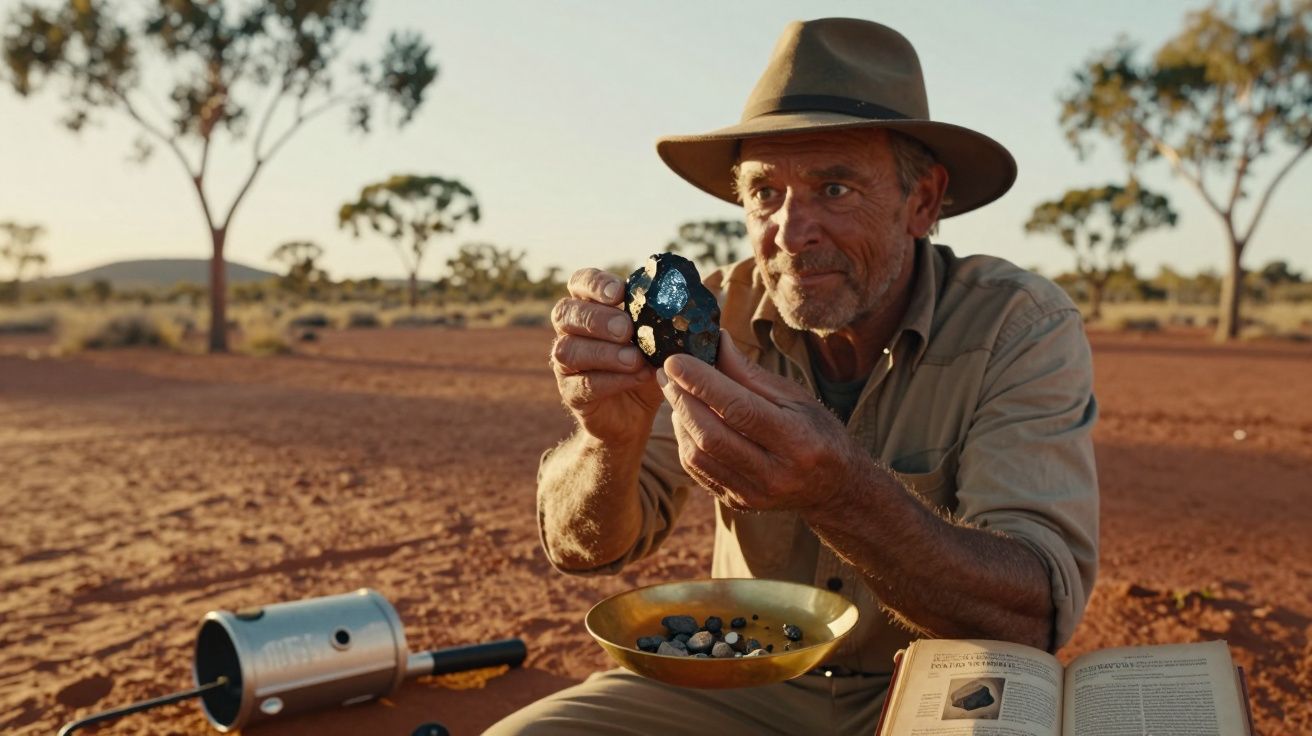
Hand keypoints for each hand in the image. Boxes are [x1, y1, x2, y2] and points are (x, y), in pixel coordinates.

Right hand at [550, 267, 662, 442]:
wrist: (635, 415)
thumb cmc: (647, 365)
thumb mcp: (660, 339)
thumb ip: (668, 317)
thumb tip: (696, 296)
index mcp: (590, 307)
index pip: (579, 283)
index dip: (594, 283)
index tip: (619, 292)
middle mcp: (570, 331)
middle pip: (565, 313)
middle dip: (597, 319)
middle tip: (626, 329)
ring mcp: (565, 364)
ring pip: (568, 350)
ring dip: (604, 352)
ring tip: (635, 358)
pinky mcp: (571, 393)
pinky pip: (583, 384)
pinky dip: (611, 380)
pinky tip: (637, 377)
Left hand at [658, 330, 860, 512]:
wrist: (833, 487)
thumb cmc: (816, 432)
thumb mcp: (795, 397)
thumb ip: (751, 374)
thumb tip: (716, 342)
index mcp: (797, 440)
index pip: (739, 408)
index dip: (702, 383)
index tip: (676, 360)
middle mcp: (775, 473)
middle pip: (712, 434)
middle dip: (682, 399)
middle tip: (667, 373)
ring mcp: (754, 493)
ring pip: (699, 455)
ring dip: (680, 420)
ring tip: (676, 393)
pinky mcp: (738, 502)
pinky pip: (698, 471)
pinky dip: (686, 441)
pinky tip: (687, 420)